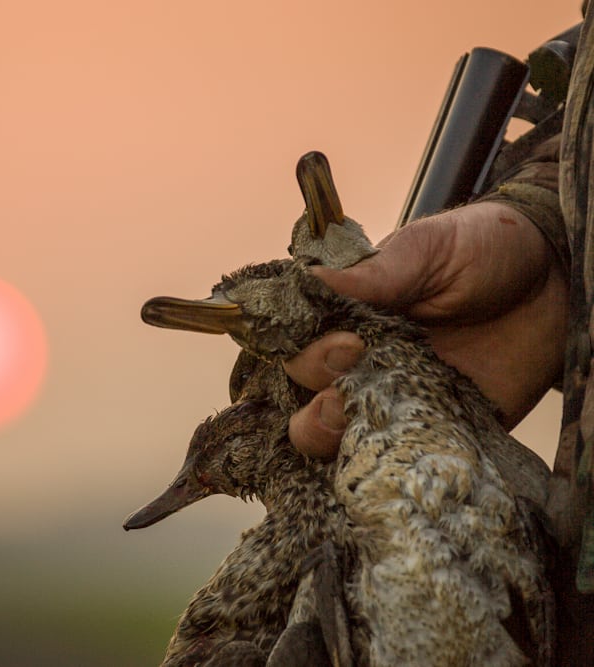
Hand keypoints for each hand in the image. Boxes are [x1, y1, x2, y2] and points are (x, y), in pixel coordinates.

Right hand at [284, 201, 568, 457]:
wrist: (560, 280)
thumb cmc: (486, 250)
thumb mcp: (431, 248)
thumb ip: (378, 270)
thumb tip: (316, 278)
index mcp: (349, 318)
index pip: (298, 346)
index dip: (305, 353)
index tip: (345, 345)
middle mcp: (363, 364)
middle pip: (305, 402)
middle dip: (312, 407)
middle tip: (347, 394)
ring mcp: (398, 402)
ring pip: (338, 442)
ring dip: (333, 443)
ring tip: (357, 429)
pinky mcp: (440, 432)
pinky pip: (404, 464)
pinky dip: (394, 473)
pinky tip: (407, 465)